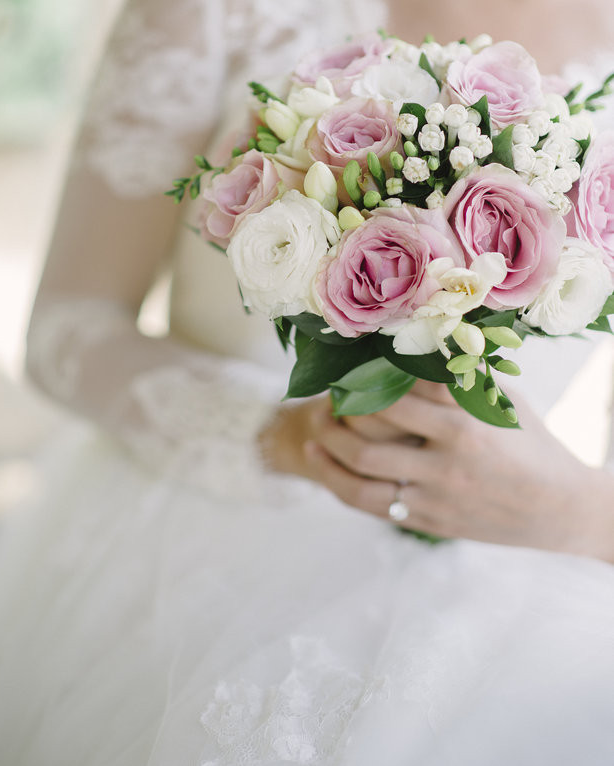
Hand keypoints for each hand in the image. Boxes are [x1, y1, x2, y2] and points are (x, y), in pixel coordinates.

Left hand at [300, 381, 613, 561]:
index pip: (395, 402)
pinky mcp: (431, 523)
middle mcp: (445, 467)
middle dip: (336, 422)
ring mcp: (435, 499)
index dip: (362, 386)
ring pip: (363, 482)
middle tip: (323, 404)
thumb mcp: (501, 405)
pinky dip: (344, 487)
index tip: (345, 373)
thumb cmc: (531, 444)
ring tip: (312, 439)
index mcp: (464, 429)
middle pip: (368, 444)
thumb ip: (460, 383)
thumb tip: (416, 349)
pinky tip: (328, 470)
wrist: (560, 508)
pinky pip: (375, 506)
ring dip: (330, 458)